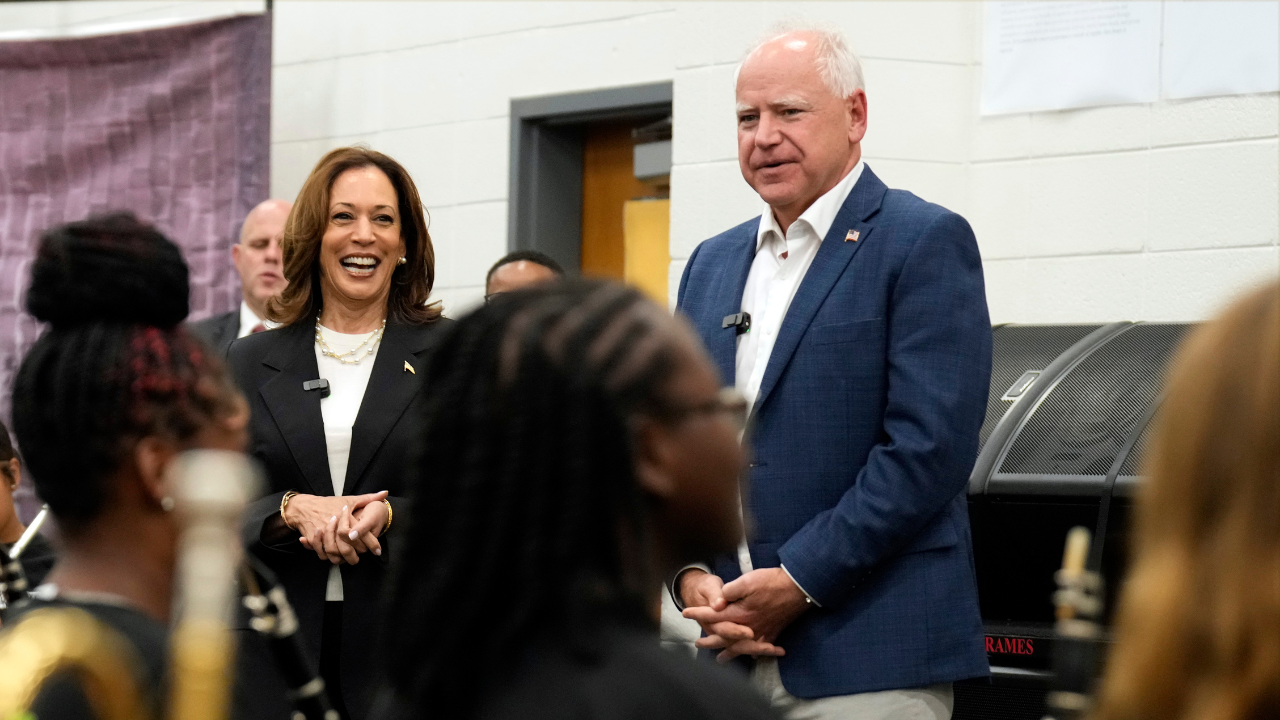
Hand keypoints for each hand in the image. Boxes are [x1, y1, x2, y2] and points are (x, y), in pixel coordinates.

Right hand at [287, 491, 387, 563]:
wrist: (304, 507)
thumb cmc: (329, 503)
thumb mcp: (349, 500)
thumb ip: (368, 498)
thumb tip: (385, 493)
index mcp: (345, 517)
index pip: (361, 533)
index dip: (371, 544)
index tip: (377, 551)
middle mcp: (334, 526)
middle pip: (347, 548)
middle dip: (354, 557)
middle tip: (359, 559)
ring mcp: (322, 533)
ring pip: (333, 553)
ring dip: (341, 559)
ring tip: (347, 559)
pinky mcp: (312, 539)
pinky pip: (321, 553)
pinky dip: (328, 557)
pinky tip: (334, 556)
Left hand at [683, 568, 808, 661]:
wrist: (799, 588)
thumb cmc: (772, 582)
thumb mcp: (748, 580)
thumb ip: (730, 591)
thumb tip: (718, 601)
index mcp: (740, 613)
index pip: (714, 615)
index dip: (698, 613)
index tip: (685, 613)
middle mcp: (748, 627)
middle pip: (725, 637)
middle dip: (710, 640)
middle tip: (697, 644)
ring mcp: (761, 632)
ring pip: (741, 647)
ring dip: (729, 653)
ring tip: (720, 660)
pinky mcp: (773, 632)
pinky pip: (760, 648)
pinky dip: (754, 654)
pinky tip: (751, 657)